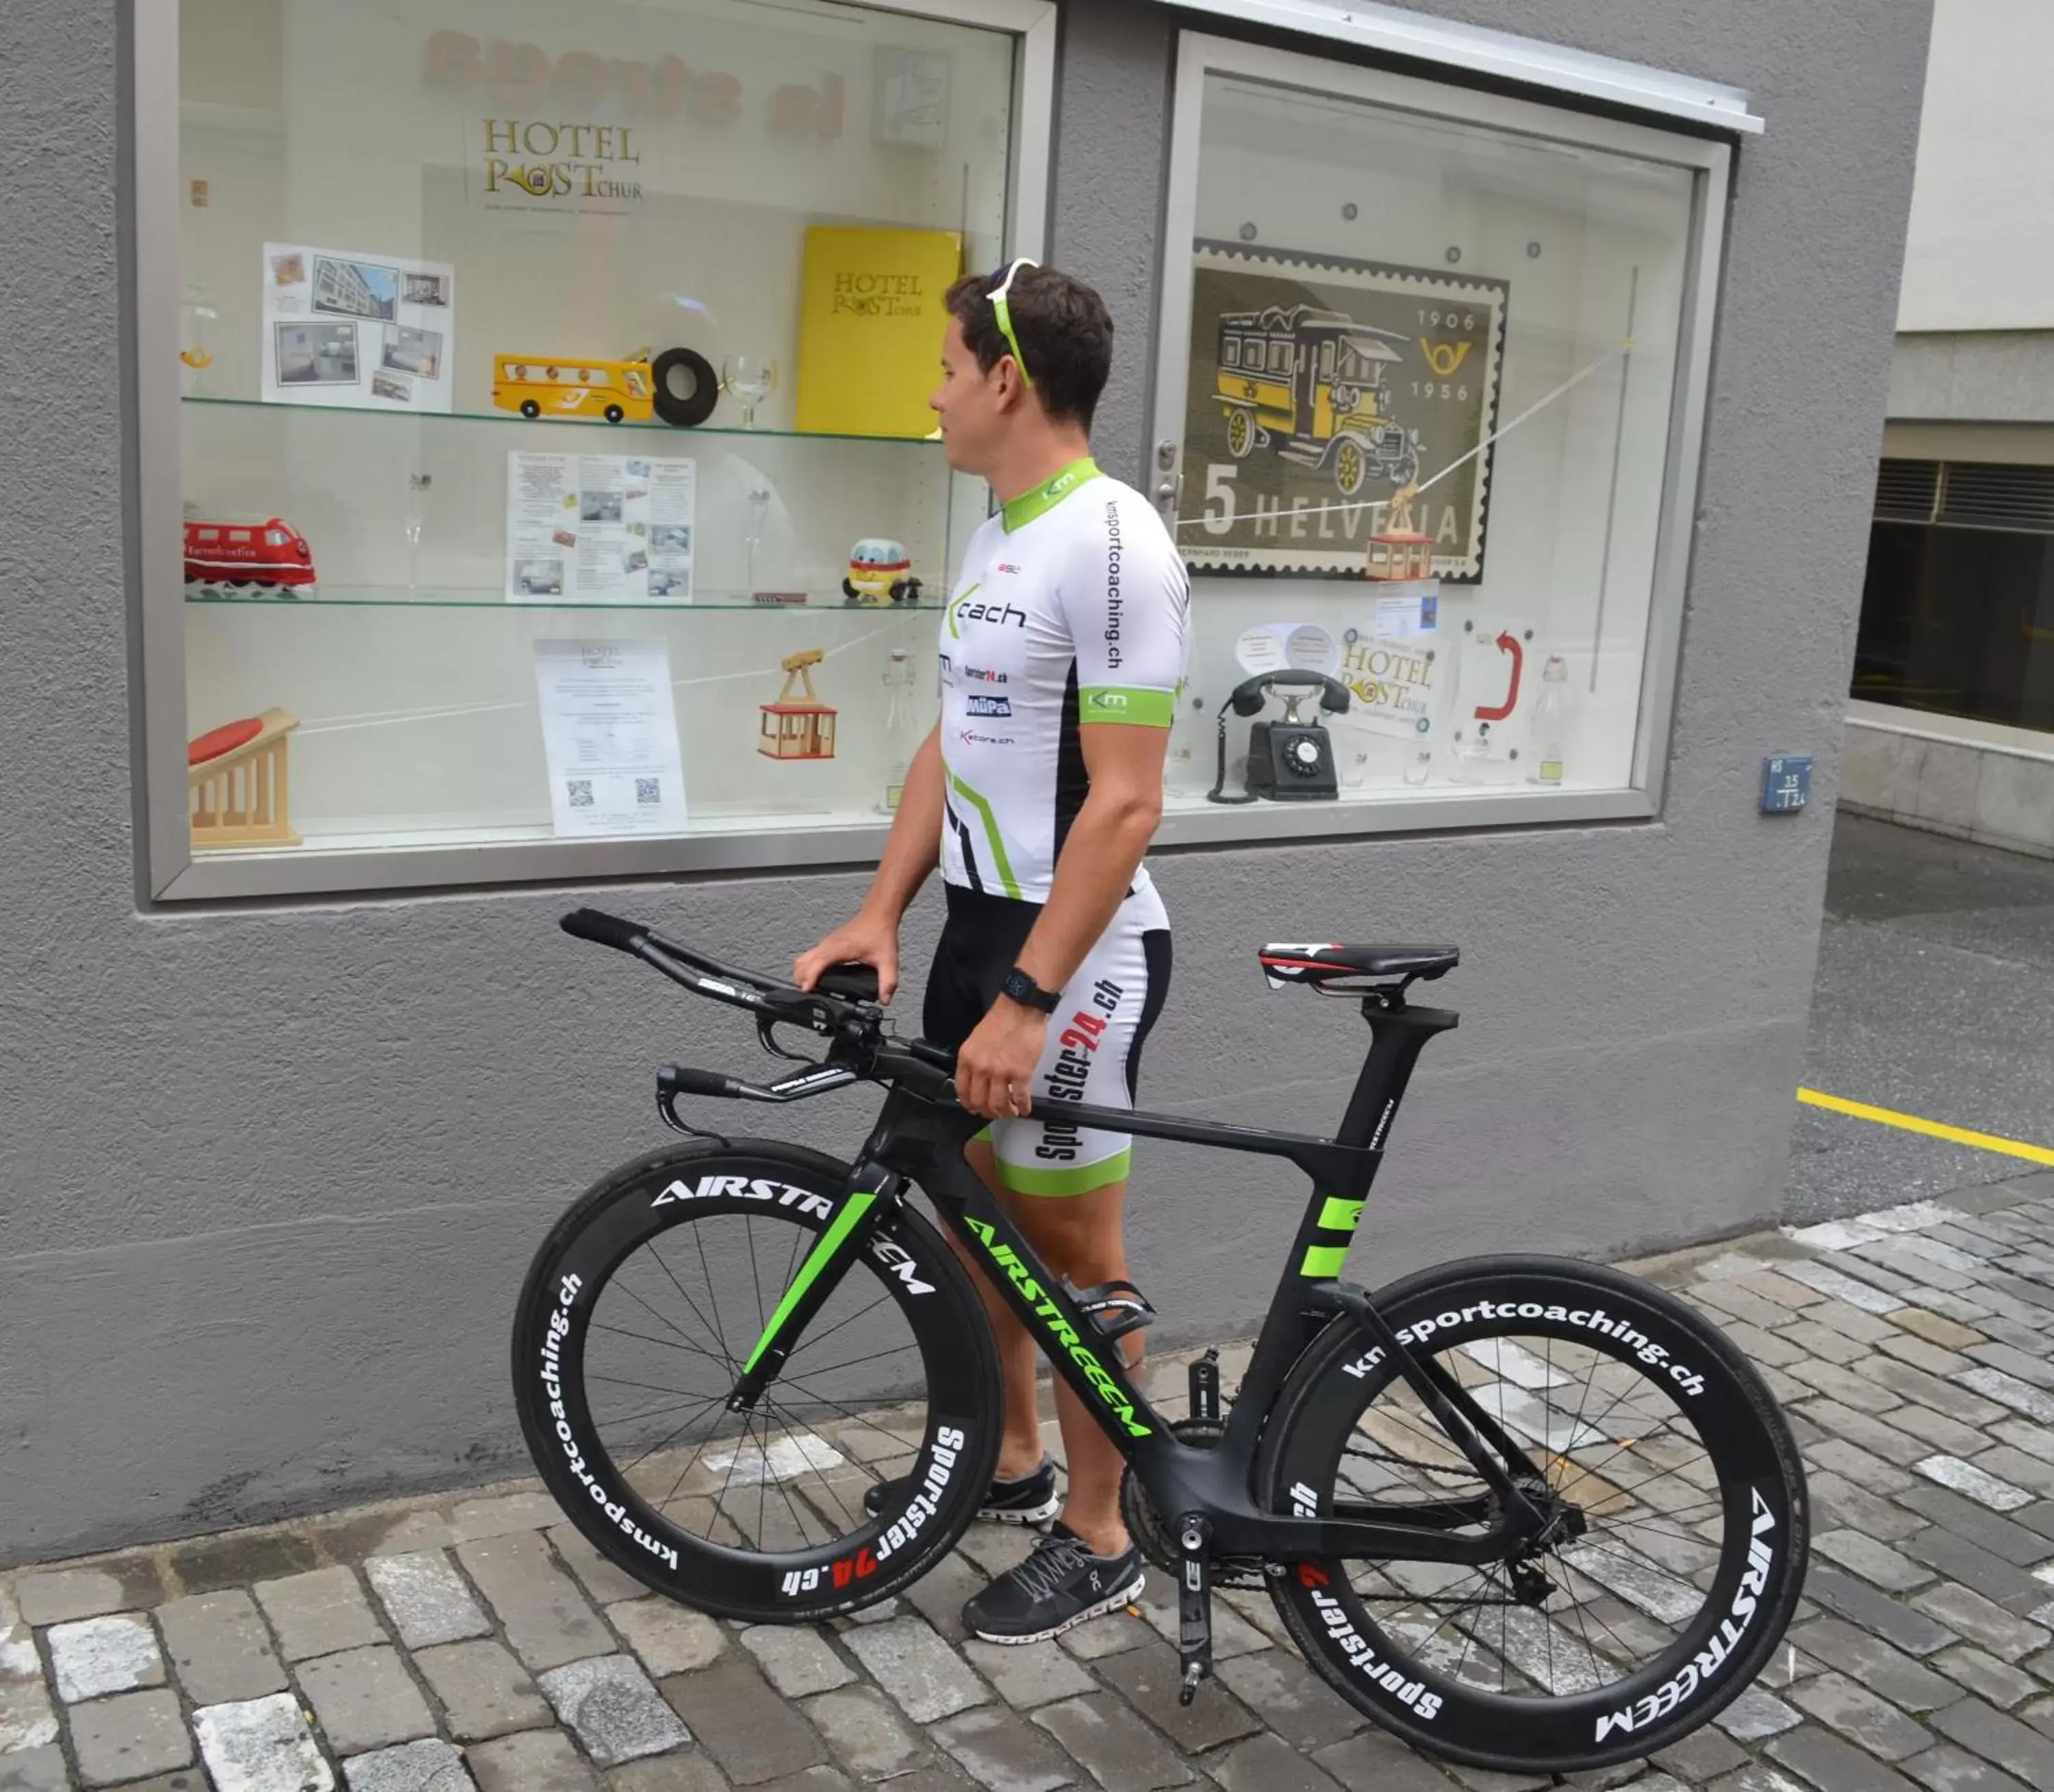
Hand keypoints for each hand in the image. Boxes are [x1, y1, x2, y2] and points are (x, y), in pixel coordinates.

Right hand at [793, 909, 900, 1001]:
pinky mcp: (827, 944)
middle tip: (807, 997)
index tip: (807, 991)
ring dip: (801, 974)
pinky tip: (815, 980)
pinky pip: (809, 957)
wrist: (878, 914)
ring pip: (803, 959)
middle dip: (800, 979)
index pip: (816, 963)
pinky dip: (806, 968)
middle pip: (802, 962)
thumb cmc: (880, 933)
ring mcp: (826, 944)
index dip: (810, 977)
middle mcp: (828, 945)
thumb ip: (888, 981)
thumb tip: (885, 1000)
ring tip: (809, 991)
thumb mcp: (888, 959)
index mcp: (839, 948)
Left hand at [955, 998, 1048, 1120]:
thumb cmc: (1001, 1020)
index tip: (975, 1109)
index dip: (969, 1104)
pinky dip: (1023, 1107)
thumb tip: (977, 1079)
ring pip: (998, 1104)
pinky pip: (1020, 1098)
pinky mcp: (1021, 1073)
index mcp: (967, 1058)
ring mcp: (1001, 1072)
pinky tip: (1025, 1108)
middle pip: (979, 1102)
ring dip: (1005, 1113)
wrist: (1021, 1008)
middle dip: (987, 1112)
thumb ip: (974, 1060)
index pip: (962, 1090)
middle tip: (994, 1113)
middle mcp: (981, 1068)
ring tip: (1011, 1112)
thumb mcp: (976, 1039)